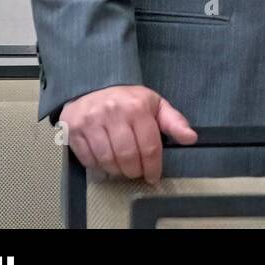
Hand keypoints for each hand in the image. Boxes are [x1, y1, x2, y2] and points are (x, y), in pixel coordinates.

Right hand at [58, 84, 196, 183]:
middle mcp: (113, 113)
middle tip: (137, 172)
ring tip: (122, 168)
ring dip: (117, 171)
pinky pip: (88, 159)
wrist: (93, 86)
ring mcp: (91, 121)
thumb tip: (191, 138)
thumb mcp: (154, 105)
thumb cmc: (127, 100)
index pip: (149, 146)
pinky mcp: (74, 129)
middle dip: (135, 171)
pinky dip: (98, 167)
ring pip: (107, 160)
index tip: (153, 177)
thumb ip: (173, 121)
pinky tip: (105, 162)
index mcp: (137, 107)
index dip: (153, 167)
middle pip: (128, 156)